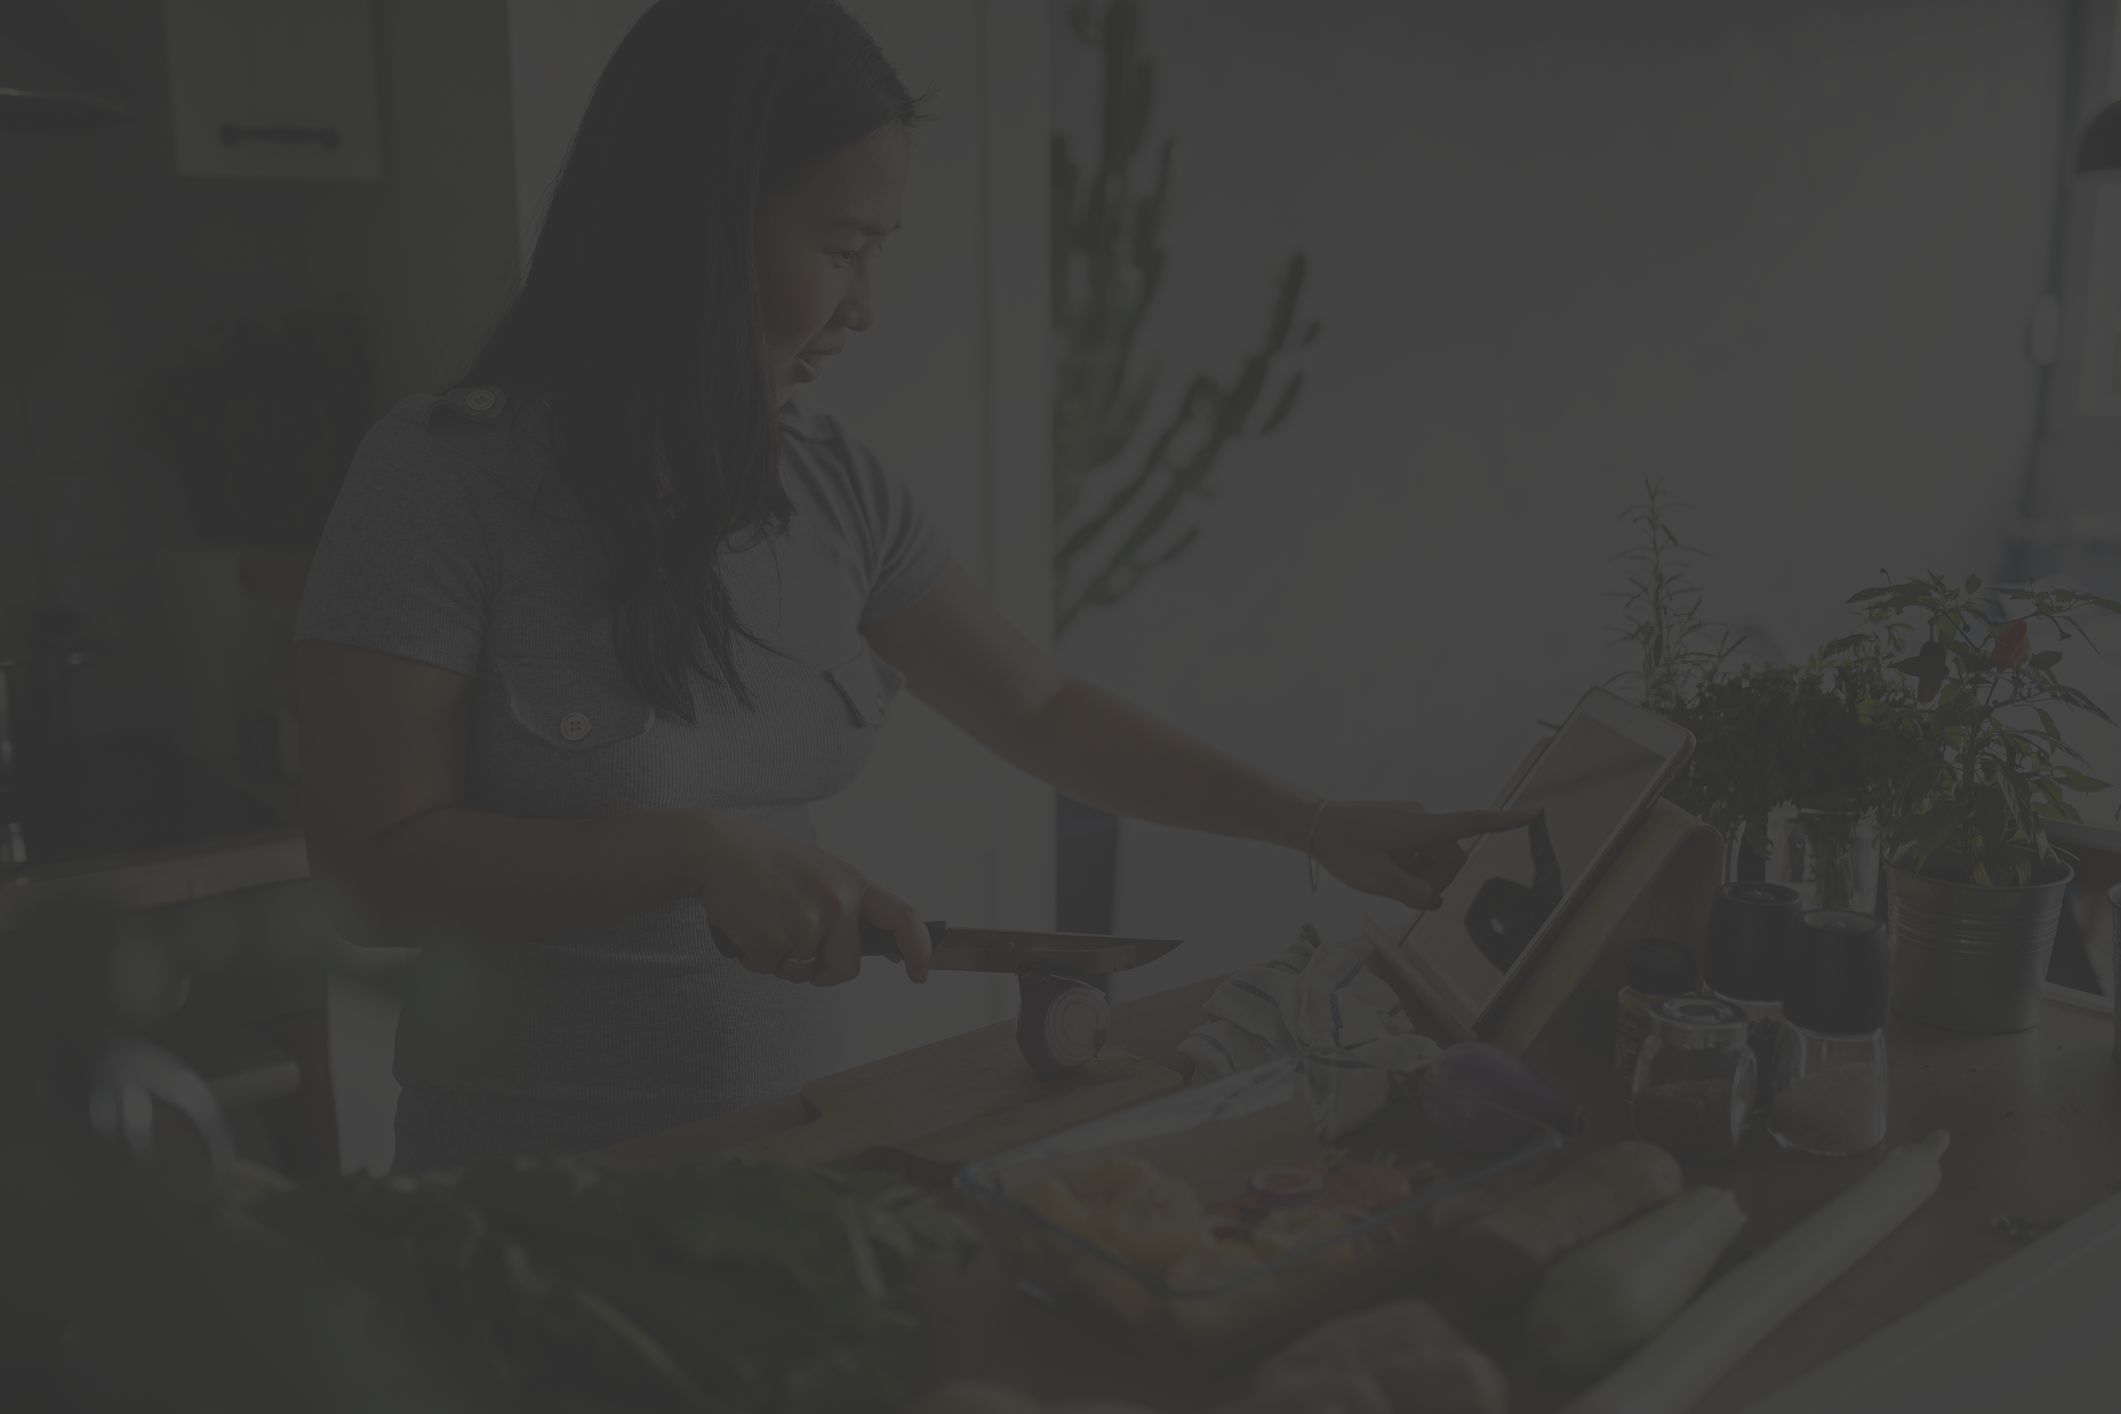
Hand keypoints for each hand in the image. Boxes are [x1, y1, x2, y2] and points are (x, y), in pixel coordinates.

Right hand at [684, 813, 932, 984]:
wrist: (717, 849)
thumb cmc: (767, 864)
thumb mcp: (819, 872)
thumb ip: (843, 904)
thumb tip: (858, 948)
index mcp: (852, 883)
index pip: (903, 919)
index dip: (918, 950)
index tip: (919, 974)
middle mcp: (837, 900)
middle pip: (846, 968)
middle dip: (822, 972)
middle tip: (794, 948)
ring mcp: (807, 919)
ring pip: (801, 972)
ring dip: (780, 960)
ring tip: (765, 921)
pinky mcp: (774, 936)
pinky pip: (768, 970)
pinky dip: (753, 958)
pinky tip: (746, 926)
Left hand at [1308, 801, 1540, 909]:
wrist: (1312, 823)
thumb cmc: (1344, 848)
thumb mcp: (1380, 881)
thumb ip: (1415, 895)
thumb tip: (1432, 899)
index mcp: (1423, 827)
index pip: (1472, 823)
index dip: (1505, 822)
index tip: (1534, 814)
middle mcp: (1422, 817)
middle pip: (1450, 858)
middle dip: (1433, 877)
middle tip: (1398, 883)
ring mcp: (1410, 819)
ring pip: (1432, 857)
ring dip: (1415, 871)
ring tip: (1383, 871)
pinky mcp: (1400, 822)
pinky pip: (1416, 849)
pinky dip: (1405, 862)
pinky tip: (1380, 863)